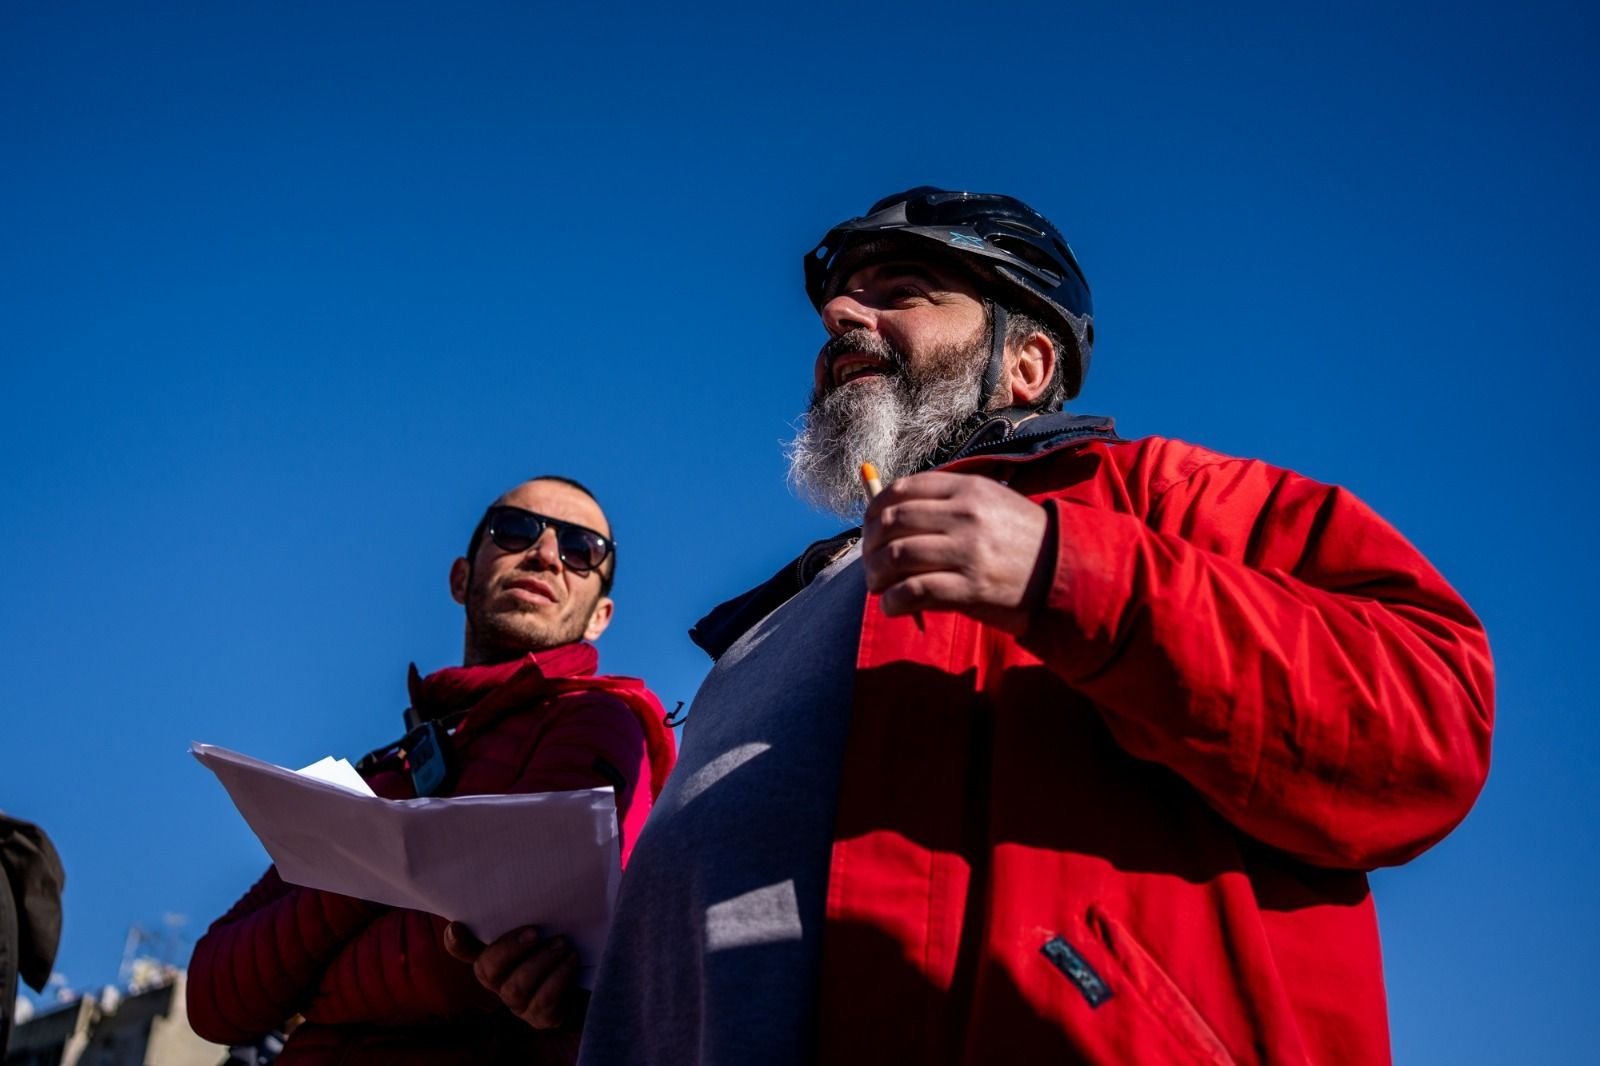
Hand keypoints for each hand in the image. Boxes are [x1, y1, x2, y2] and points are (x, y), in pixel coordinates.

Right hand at [444, 921, 579, 1029]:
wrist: (591, 983)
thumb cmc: (561, 946)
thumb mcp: (547, 927)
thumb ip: (531, 913)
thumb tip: (533, 882)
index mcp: (495, 956)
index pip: (465, 951)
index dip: (456, 943)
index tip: (456, 926)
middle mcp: (500, 981)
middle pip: (486, 970)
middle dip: (508, 949)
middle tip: (534, 932)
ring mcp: (518, 1002)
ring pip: (516, 987)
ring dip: (540, 962)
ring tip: (562, 944)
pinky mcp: (541, 1017)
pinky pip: (543, 1002)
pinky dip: (558, 978)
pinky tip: (570, 960)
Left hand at [861, 471, 1050, 634]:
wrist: (1066, 573)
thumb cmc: (1020, 540)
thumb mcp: (990, 504)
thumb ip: (945, 505)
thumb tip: (887, 516)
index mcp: (968, 489)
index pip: (902, 490)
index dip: (874, 510)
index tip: (869, 529)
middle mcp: (965, 515)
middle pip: (892, 522)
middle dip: (870, 545)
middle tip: (870, 562)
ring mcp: (968, 552)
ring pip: (897, 556)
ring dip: (876, 574)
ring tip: (878, 585)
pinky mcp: (970, 588)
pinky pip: (914, 592)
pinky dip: (893, 602)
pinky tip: (892, 607)